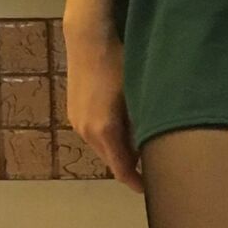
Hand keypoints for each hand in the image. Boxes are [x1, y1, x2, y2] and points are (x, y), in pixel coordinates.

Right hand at [64, 27, 144, 193]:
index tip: (150, 189)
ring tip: (139, 142)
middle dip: (129, 165)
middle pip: (111, 160)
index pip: (121, 169)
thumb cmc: (119, 62)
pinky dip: (108, 137)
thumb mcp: (138, 95)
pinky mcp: (73, 112)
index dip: (136, 182)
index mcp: (105, 131)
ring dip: (118, 149)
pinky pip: (93, 134)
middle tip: (151, 163)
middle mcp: (87, 132)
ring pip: (101, 147)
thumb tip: (154, 146)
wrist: (88, 38)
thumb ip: (143, 125)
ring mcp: (77, 122)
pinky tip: (120, 124)